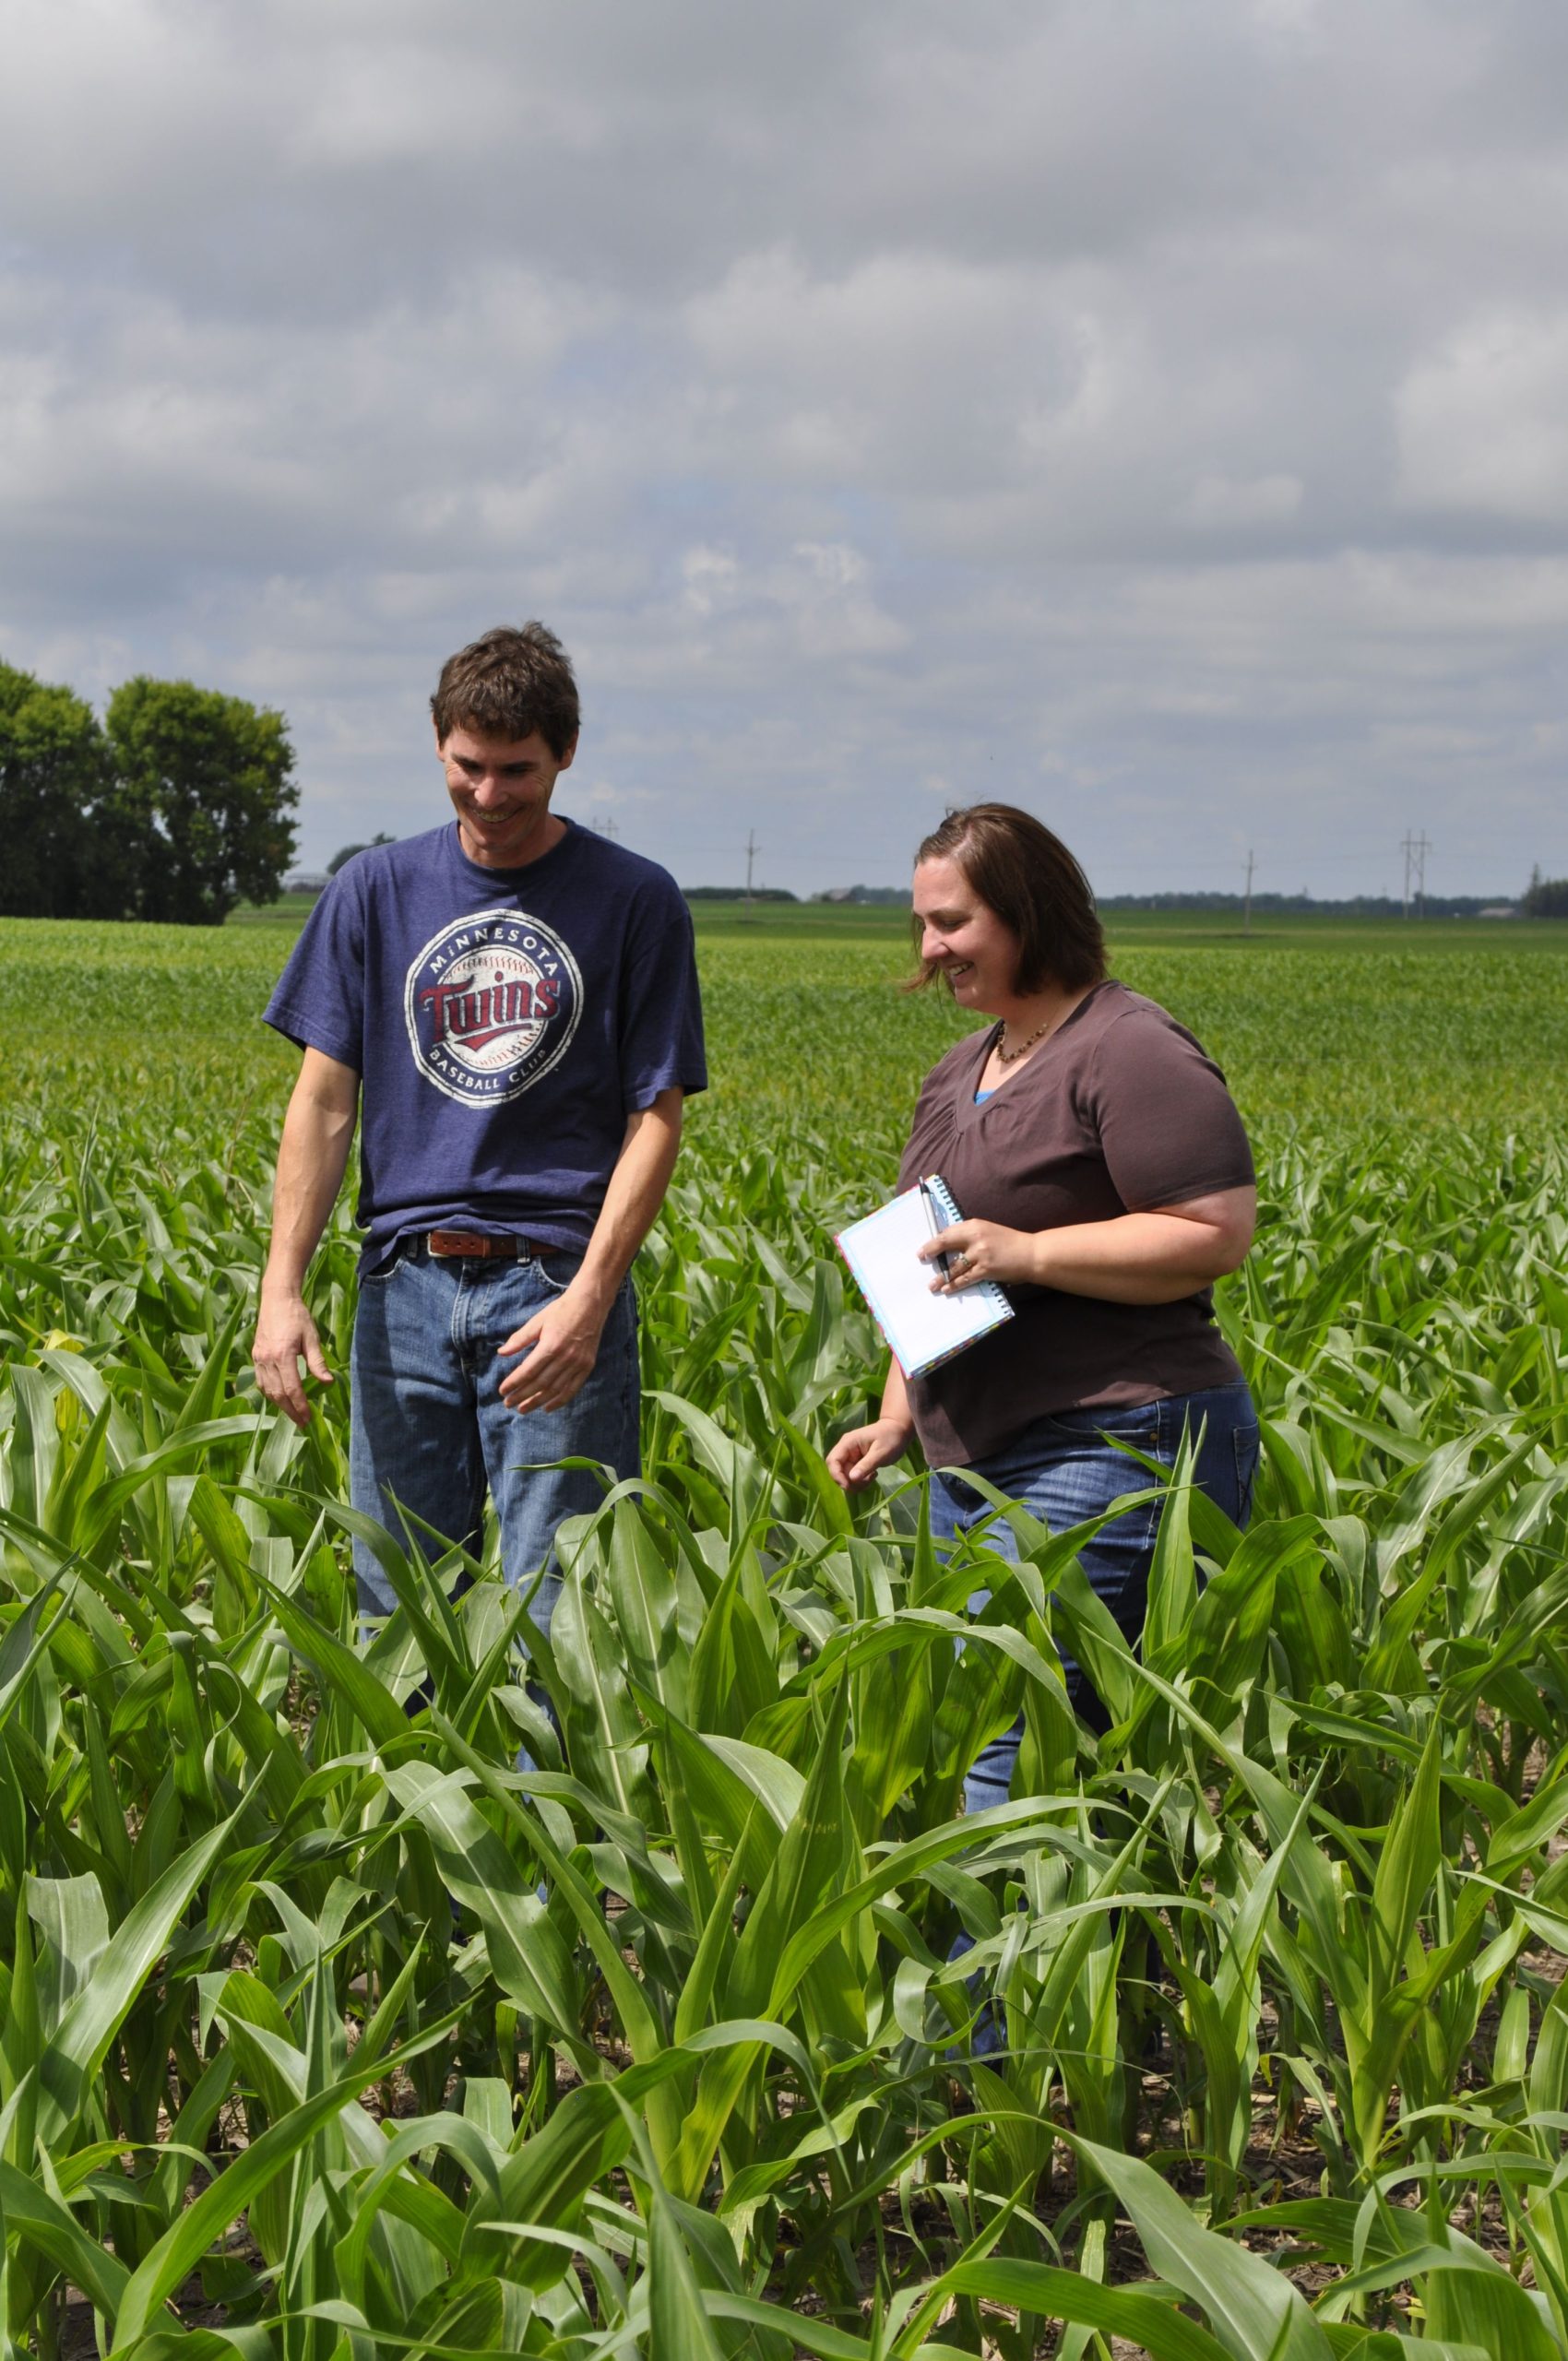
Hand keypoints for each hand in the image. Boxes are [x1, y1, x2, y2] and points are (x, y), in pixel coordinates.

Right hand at [253, 1292, 333, 1427]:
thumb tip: (328, 1382)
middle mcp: (267, 1359)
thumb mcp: (311, 1337)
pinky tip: (279, 1399)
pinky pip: (261, 1381)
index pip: (292, 1389)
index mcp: (282, 1355)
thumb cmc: (297, 1316)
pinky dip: (270, 1393)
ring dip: (279, 1405)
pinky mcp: (255, 1356)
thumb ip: (317, 1362)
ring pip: (267, 1390)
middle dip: (290, 1411)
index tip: (308, 1418)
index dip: (300, 1406)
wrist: (276, 1299)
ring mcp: (258, 1358)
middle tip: (302, 1423)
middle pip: (278, 1394)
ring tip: (293, 1414)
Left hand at [498, 1281, 609, 1414]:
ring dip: (538, 1401)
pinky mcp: (587, 1366)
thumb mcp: (537, 1321)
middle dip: (522, 1395)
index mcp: (551, 1345)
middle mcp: (565, 1357)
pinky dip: (559, 1401)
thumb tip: (501, 1353)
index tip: (502, 1391)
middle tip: (508, 1403)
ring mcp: (578, 1363)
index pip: (528, 1371)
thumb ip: (520, 1339)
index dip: (514, 1383)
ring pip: (555, 1389)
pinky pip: (572, 1389)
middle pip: (540, 1383)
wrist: (590, 1304)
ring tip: (523, 1409)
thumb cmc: (561, 1310)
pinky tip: (547, 1407)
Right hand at [826, 1416, 913, 1490]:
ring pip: (845, 1475)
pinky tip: (873, 1475)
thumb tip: (851, 1479)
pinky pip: (853, 1475)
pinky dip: (861, 1480)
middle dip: (849, 1481)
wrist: (898, 1431)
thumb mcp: (880, 1453)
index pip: (833, 1460)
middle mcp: (846, 1449)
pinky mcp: (856, 1462)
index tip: (848, 1485)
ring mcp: (851, 1456)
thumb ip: (866, 1465)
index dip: (836, 1475)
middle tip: (867, 1482)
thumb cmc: (891, 1438)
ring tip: (872, 1477)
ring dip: (857, 1482)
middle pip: (837, 1470)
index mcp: (848, 1443)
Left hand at [918, 1218, 1033, 1294]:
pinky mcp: (985, 1269)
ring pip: (953, 1266)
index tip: (926, 1246)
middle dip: (930, 1251)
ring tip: (932, 1285)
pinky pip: (964, 1279)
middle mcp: (975, 1237)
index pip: (949, 1231)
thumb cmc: (1011, 1243)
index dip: (935, 1240)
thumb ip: (972, 1236)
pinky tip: (947, 1289)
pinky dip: (954, 1285)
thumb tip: (951, 1244)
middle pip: (945, 1243)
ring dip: (941, 1277)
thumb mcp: (990, 1232)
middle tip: (922, 1258)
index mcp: (975, 1225)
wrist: (1032, 1253)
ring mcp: (979, 1254)